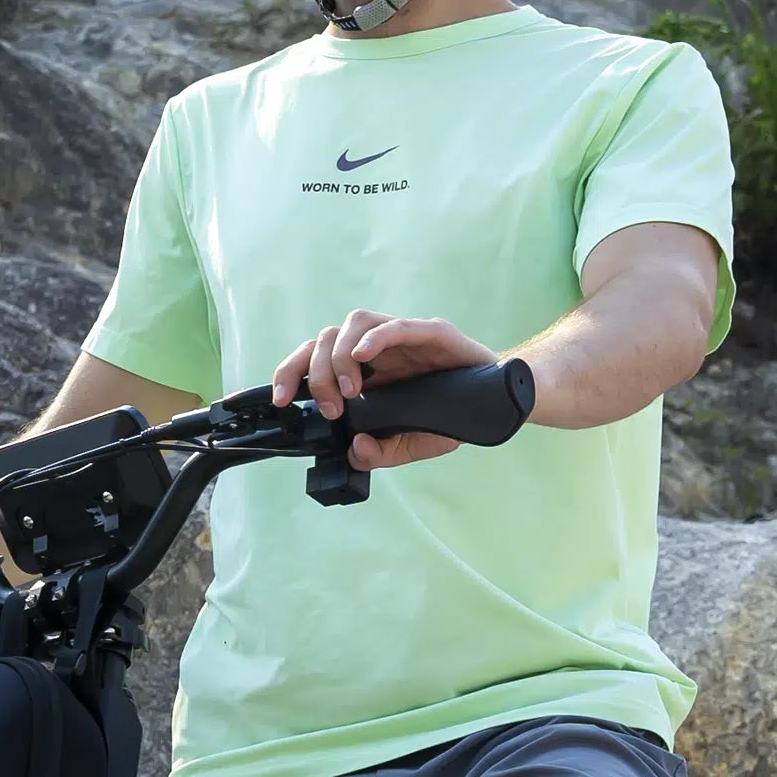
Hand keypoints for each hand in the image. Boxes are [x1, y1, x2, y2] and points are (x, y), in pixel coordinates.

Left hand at [271, 311, 491, 470]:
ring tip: (352, 391)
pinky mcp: (430, 331)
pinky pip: (396, 325)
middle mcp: (376, 346)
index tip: (280, 401)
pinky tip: (365, 357)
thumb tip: (356, 449)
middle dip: (316, 373)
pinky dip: (375, 338)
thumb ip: (383, 451)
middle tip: (333, 407)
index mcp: (364, 369)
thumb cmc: (451, 414)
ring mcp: (401, 335)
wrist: (496, 403)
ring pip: (353, 324)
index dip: (290, 373)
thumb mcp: (412, 442)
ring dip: (342, 357)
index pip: (313, 358)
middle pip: (326, 338)